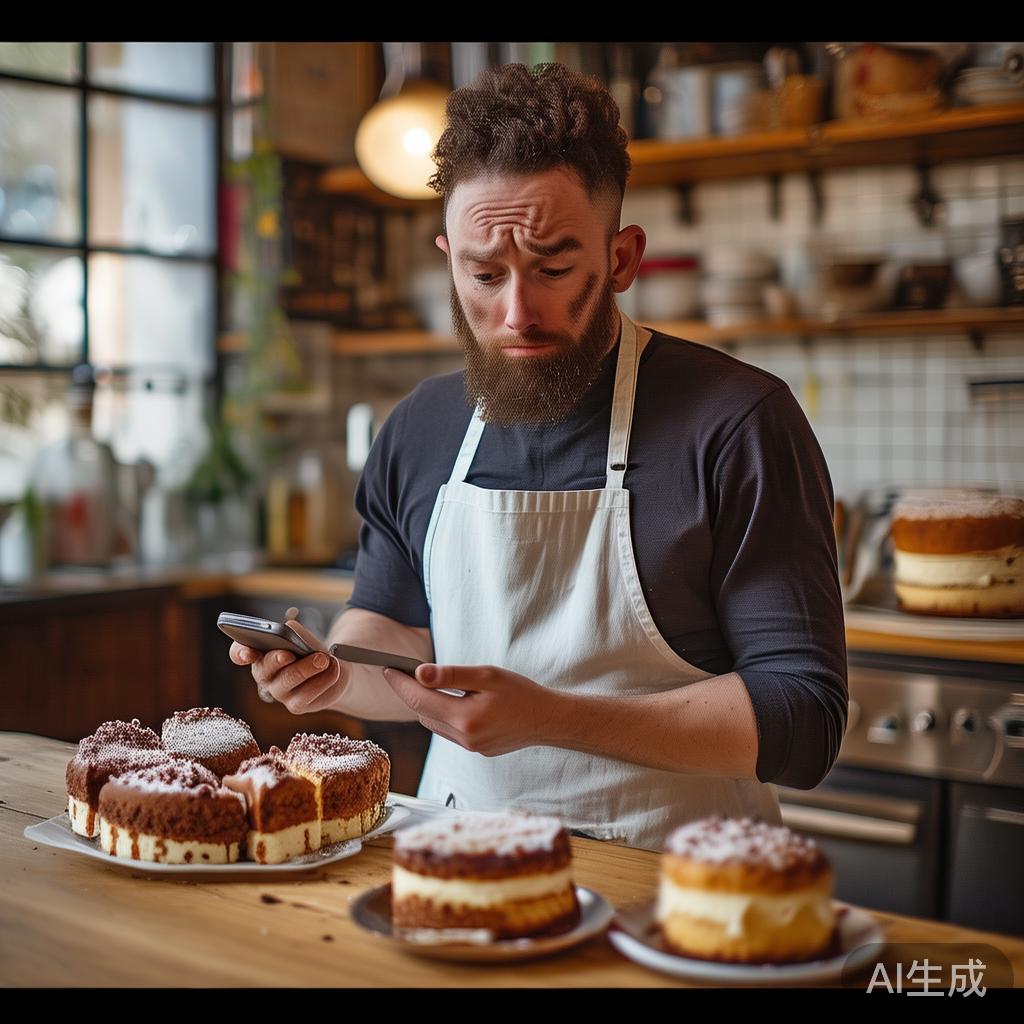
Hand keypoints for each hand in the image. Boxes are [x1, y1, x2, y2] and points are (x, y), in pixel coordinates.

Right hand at [228, 607, 349, 713]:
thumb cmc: (311, 649)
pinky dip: (322, 680)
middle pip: (264, 668)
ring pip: (287, 681)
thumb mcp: (302, 636)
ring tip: (323, 659)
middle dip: (276, 660)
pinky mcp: (296, 705)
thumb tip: (289, 631)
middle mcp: (265, 675)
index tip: (247, 652)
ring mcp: (279, 692)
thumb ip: (292, 632)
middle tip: (288, 653)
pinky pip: (306, 695)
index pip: (239, 653)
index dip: (240, 652)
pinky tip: (333, 669)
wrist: (333, 668)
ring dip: (306, 668)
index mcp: (259, 654)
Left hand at [381, 663, 562, 755]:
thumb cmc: (521, 693)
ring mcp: (470, 747)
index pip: (419, 699)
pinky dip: (444, 715)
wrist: (548, 720)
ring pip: (434, 724)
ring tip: (424, 684)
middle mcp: (463, 737)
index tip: (387, 668)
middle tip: (403, 672)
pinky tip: (451, 702)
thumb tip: (419, 674)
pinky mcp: (477, 750)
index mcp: (465, 718)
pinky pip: (449, 732)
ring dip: (427, 705)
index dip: (400, 683)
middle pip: (423, 713)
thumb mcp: (486, 675)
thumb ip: (451, 675)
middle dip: (411, 693)